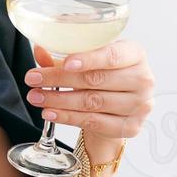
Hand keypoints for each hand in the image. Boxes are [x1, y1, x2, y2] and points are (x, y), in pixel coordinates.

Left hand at [22, 41, 155, 152]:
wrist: (118, 108)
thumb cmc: (104, 77)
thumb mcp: (89, 61)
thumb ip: (64, 56)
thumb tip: (39, 50)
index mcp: (136, 54)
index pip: (112, 56)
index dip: (89, 59)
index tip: (66, 62)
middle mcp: (143, 79)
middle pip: (97, 80)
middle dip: (60, 79)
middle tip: (33, 79)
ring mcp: (140, 105)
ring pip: (93, 102)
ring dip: (59, 101)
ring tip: (36, 97)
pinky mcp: (131, 127)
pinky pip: (94, 122)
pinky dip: (68, 117)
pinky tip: (50, 113)